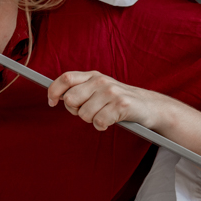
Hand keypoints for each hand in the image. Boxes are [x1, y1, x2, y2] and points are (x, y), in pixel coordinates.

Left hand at [47, 71, 169, 131]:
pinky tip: (110, 121)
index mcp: (93, 75)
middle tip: (88, 112)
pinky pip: (99, 122)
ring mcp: (111, 92)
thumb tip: (57, 97)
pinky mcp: (121, 105)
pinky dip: (102, 126)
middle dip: (75, 111)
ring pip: (84, 114)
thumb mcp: (100, 89)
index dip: (54, 90)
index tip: (51, 102)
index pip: (66, 78)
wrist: (149, 106)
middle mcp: (101, 81)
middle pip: (70, 99)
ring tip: (103, 115)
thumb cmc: (119, 101)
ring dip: (91, 120)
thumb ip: (81, 89)